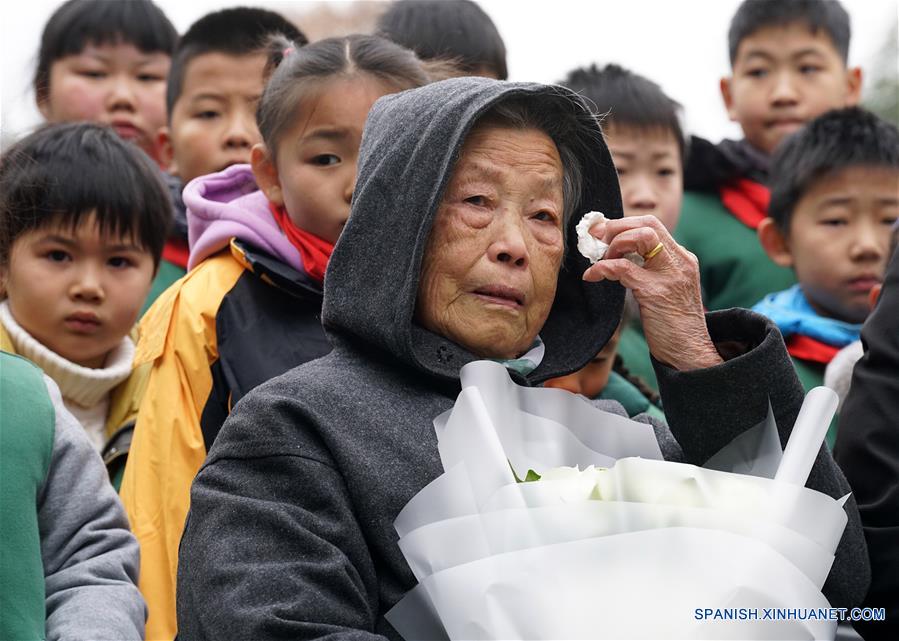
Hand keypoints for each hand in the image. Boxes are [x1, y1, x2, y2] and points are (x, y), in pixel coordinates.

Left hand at [582, 215, 722, 370]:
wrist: (690, 353)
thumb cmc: (673, 326)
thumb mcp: (666, 290)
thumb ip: (651, 271)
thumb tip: (618, 258)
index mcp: (682, 258)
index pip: (652, 225)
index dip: (623, 224)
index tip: (601, 233)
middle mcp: (680, 261)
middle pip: (647, 224)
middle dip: (615, 227)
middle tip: (595, 240)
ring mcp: (670, 275)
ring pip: (641, 237)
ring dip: (613, 244)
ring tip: (600, 261)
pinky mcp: (656, 291)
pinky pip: (623, 268)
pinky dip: (602, 268)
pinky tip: (592, 275)